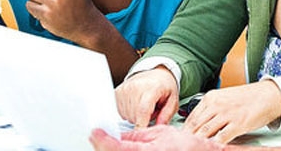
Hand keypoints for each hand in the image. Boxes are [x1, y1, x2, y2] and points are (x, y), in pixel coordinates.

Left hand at [89, 126, 224, 150]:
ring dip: (110, 150)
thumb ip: (137, 135)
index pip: (118, 147)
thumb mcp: (160, 132)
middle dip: (103, 146)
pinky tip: (117, 147)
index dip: (103, 140)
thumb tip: (119, 135)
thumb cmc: (185, 146)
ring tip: (106, 142)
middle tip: (97, 137)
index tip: (95, 133)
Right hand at [116, 67, 179, 127]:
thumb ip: (167, 114)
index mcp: (152, 88)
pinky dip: (128, 112)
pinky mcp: (117, 92)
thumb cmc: (165, 87)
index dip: (141, 125)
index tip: (141, 133)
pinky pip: (119, 111)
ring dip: (135, 116)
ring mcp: (124, 89)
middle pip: (134, 116)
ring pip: (127, 116)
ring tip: (144, 106)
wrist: (156, 73)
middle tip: (151, 110)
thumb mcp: (173, 100)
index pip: (143, 110)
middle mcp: (136, 87)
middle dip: (143, 119)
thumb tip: (158, 127)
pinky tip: (136, 105)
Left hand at [183, 80, 280, 142]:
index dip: (185, 130)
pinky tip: (211, 147)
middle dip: (188, 138)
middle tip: (182, 145)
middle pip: (195, 125)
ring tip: (192, 147)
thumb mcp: (224, 98)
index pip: (192, 117)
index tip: (179, 138)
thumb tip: (199, 124)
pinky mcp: (238, 124)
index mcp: (211, 97)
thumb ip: (211, 109)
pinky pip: (221, 138)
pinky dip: (214, 145)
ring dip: (198, 142)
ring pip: (205, 132)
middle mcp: (216, 105)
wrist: (267, 96)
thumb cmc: (247, 98)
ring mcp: (227, 114)